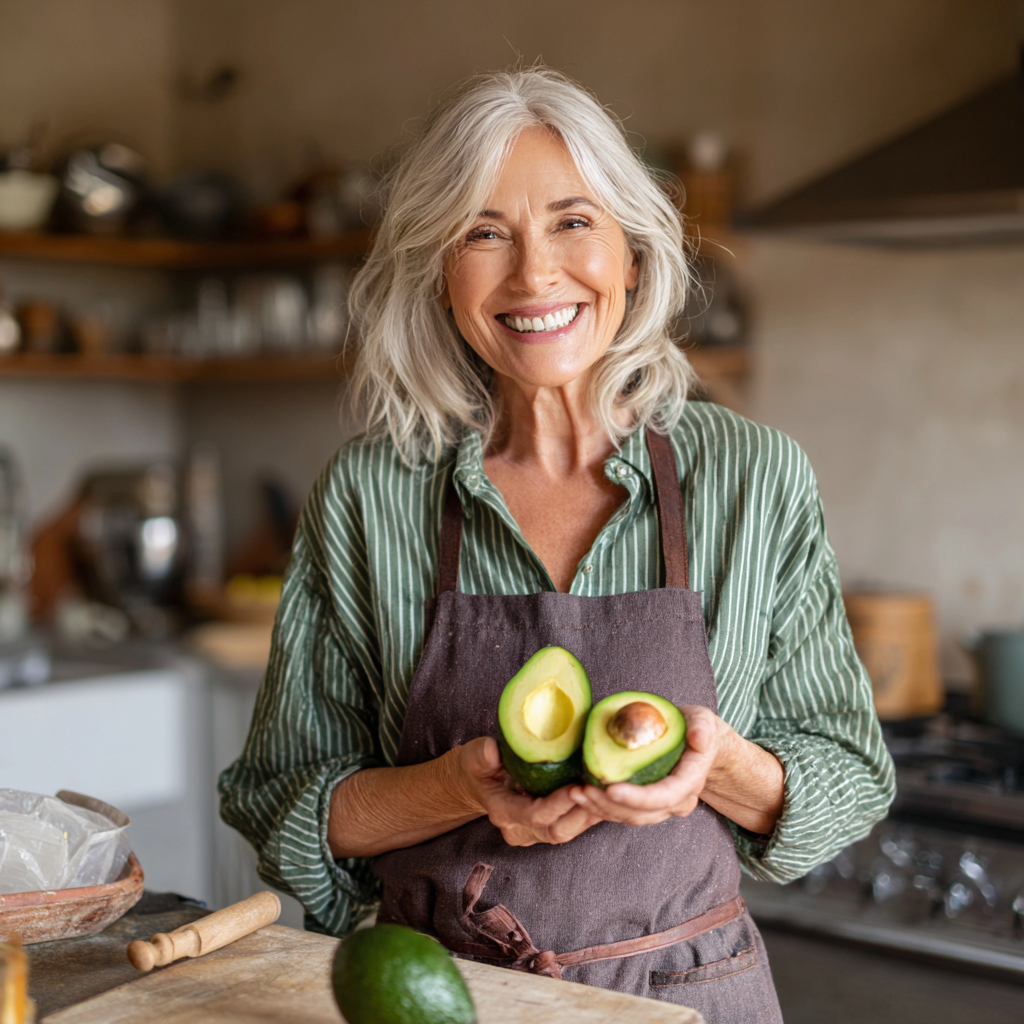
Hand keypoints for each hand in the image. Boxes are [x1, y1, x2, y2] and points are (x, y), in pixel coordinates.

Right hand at [455, 737, 602, 846]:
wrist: (475, 785)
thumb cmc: (477, 768)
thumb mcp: (472, 757)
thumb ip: (481, 756)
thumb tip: (492, 751)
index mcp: (503, 813)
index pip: (534, 815)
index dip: (557, 804)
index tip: (576, 787)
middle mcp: (521, 830)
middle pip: (558, 829)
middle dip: (582, 811)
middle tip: (603, 789)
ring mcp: (536, 833)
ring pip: (571, 829)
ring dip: (592, 812)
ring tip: (611, 790)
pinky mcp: (550, 827)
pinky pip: (574, 823)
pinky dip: (592, 810)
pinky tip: (607, 793)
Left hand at [568, 704, 724, 825]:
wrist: (702, 748)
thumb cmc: (698, 729)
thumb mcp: (704, 721)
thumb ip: (703, 728)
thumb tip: (699, 739)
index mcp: (690, 780)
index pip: (665, 796)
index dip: (638, 797)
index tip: (611, 789)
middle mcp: (678, 800)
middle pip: (642, 813)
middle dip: (609, 805)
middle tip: (581, 790)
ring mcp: (663, 807)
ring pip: (630, 817)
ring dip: (601, 809)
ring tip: (575, 792)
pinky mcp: (647, 806)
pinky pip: (624, 813)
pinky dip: (601, 808)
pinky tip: (581, 795)